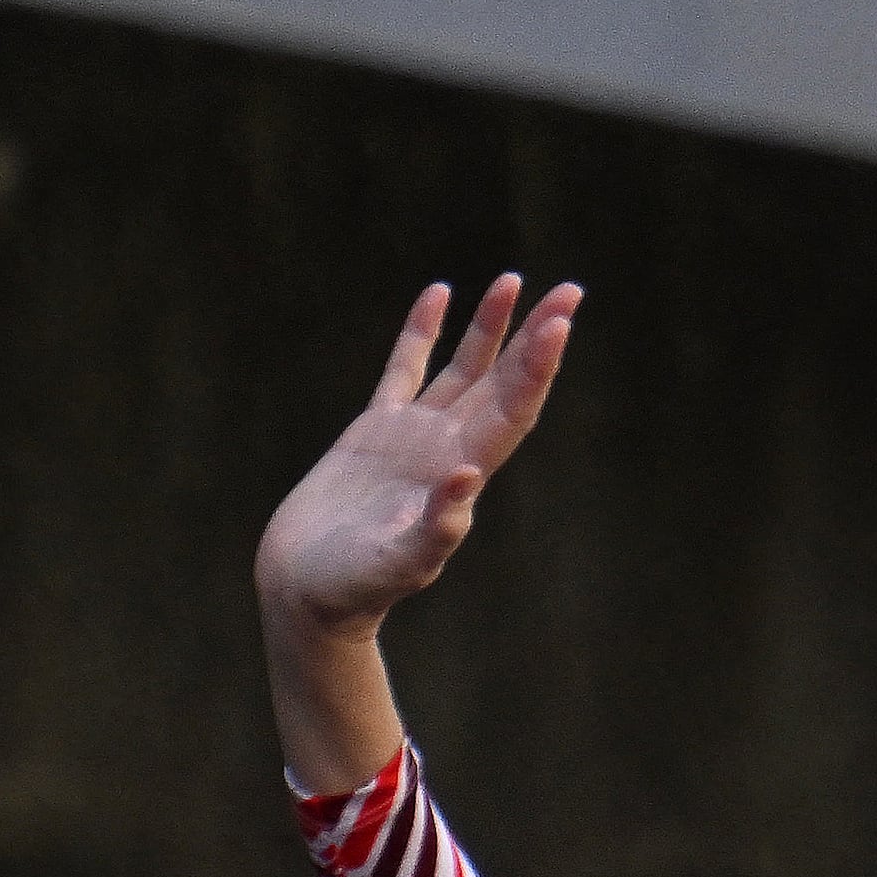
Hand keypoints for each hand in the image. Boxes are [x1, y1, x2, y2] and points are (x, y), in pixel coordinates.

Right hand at [251, 276, 578, 794]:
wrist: (306, 594)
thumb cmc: (350, 590)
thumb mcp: (395, 565)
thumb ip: (435, 531)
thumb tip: (468, 479)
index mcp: (459, 478)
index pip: (511, 412)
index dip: (536, 369)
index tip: (559, 324)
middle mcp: (445, 451)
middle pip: (503, 384)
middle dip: (535, 338)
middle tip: (570, 290)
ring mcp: (412, 439)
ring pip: (462, 370)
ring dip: (489, 329)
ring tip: (513, 282)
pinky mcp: (374, 433)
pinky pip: (405, 370)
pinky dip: (422, 333)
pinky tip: (438, 293)